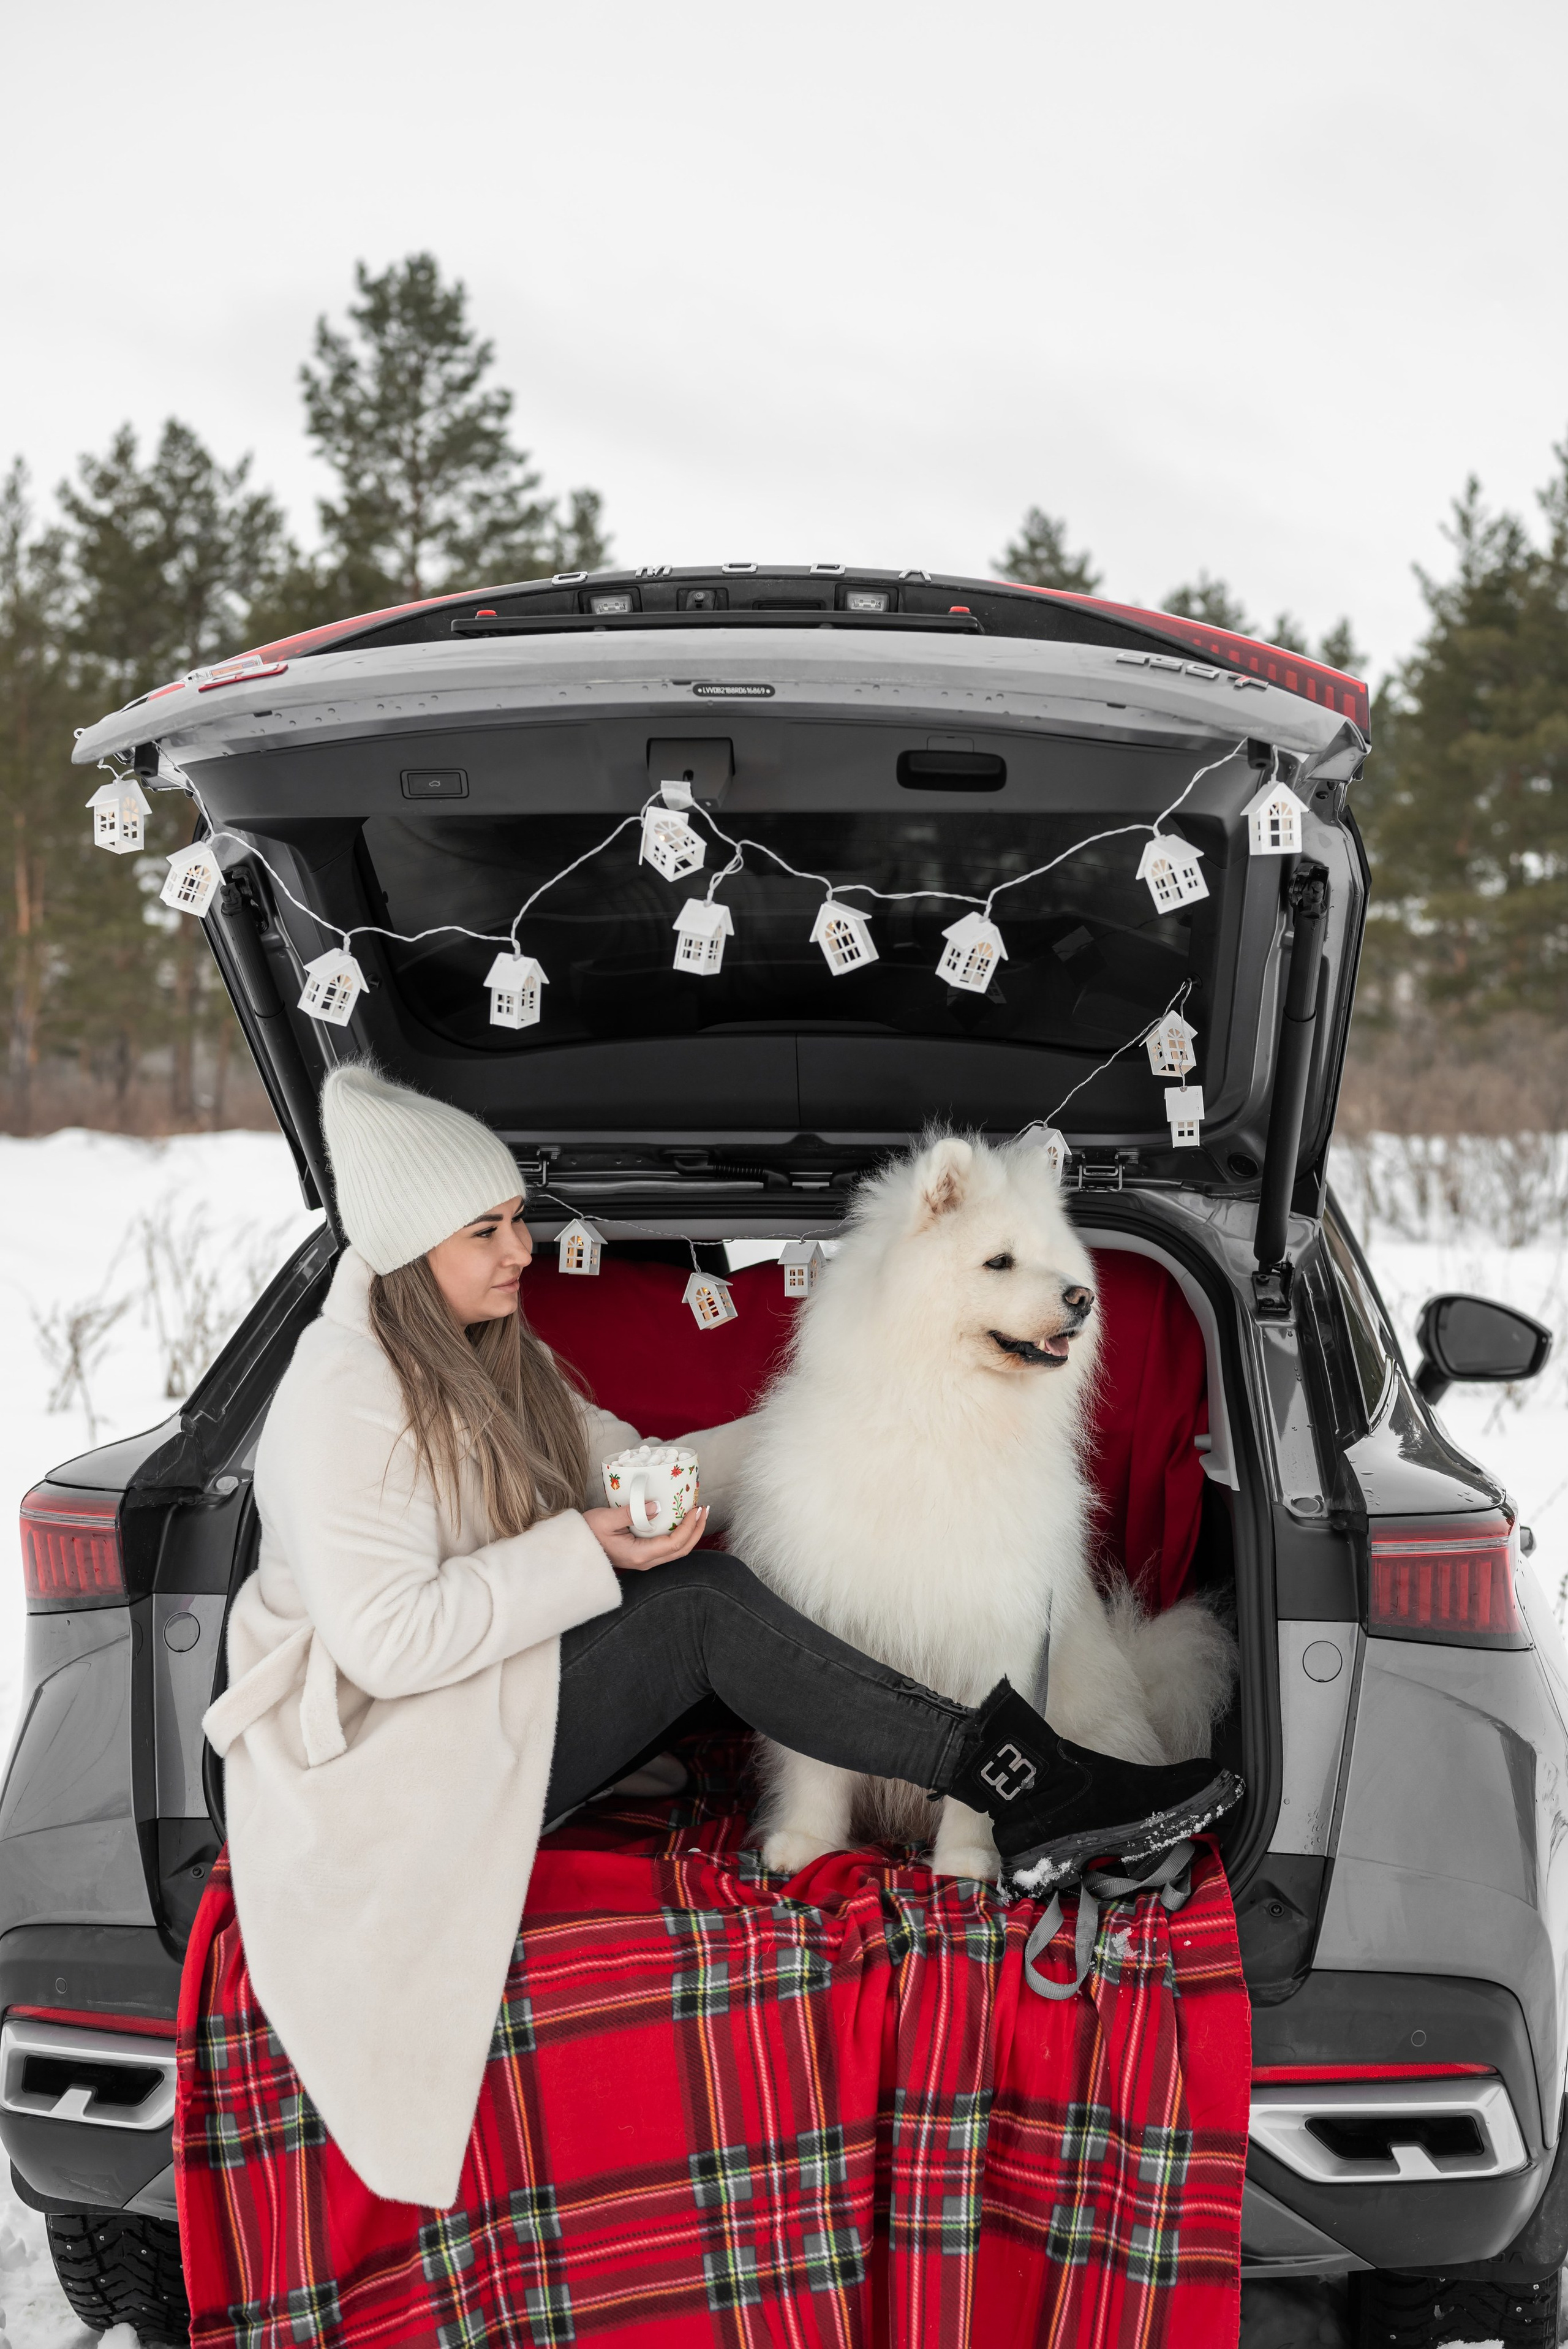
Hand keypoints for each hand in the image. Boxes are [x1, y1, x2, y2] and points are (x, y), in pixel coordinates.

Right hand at [583, 1502, 710, 1572]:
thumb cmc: (588, 1534)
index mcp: (639, 1555)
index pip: (675, 1543)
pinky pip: (668, 1549)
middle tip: (704, 1509)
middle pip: (681, 1550)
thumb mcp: (606, 1519)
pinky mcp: (642, 1556)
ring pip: (676, 1552)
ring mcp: (645, 1561)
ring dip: (690, 1533)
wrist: (575, 1550)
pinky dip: (679, 1535)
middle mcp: (646, 1562)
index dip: (689, 1527)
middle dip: (696, 1530)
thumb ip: (631, 1512)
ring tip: (697, 1514)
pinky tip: (680, 1522)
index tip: (696, 1509)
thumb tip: (656, 1506)